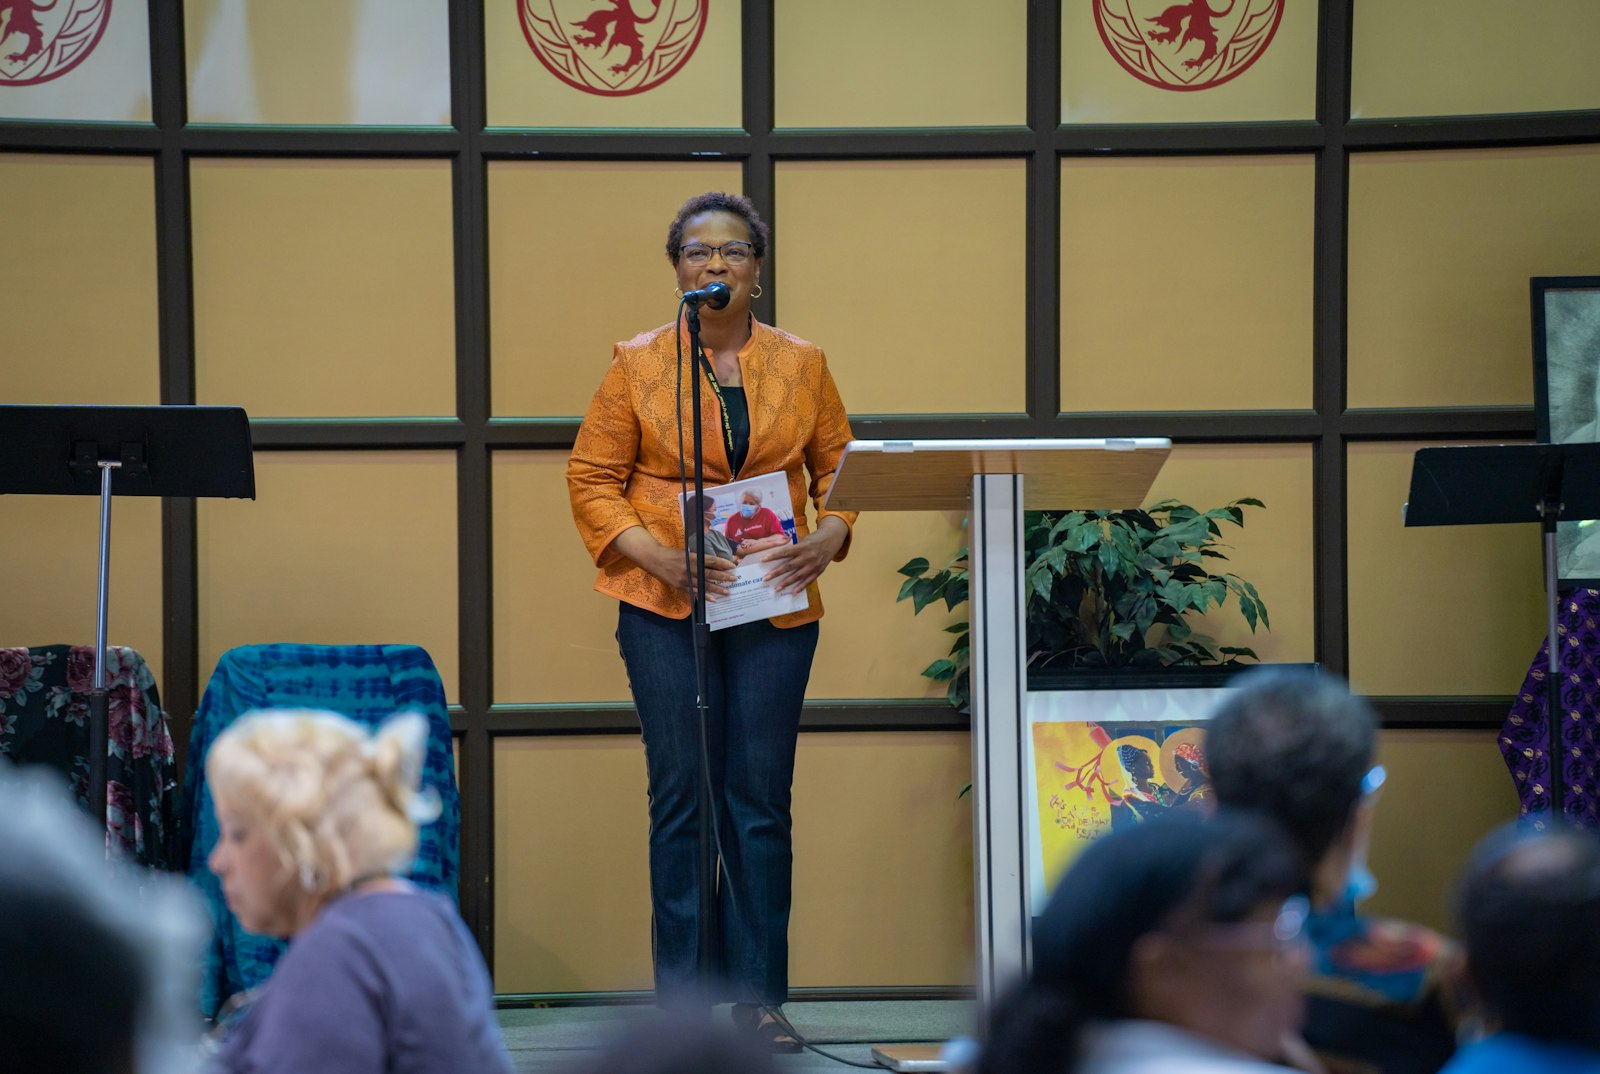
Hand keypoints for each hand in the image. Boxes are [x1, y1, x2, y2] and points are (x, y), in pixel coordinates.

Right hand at [613, 527, 734, 599]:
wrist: (654, 559)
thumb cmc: (672, 554)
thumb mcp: (686, 552)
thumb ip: (698, 557)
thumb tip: (715, 562)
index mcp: (691, 558)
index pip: (711, 561)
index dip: (723, 564)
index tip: (733, 566)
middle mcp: (689, 569)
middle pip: (709, 574)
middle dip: (723, 577)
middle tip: (734, 579)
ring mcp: (684, 579)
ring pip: (703, 585)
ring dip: (717, 589)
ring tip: (727, 592)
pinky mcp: (680, 586)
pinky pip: (694, 593)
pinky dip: (704, 596)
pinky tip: (712, 599)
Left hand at [761, 517, 846, 596]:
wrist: (832, 540)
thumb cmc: (815, 539)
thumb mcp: (803, 540)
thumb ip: (793, 547)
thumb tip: (778, 555)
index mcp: (802, 546)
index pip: (785, 552)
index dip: (773, 556)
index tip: (763, 560)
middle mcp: (808, 557)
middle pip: (789, 566)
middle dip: (776, 573)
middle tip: (766, 578)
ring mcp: (814, 565)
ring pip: (798, 576)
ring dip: (786, 583)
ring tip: (776, 589)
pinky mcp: (818, 571)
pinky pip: (808, 581)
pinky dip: (800, 587)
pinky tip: (792, 592)